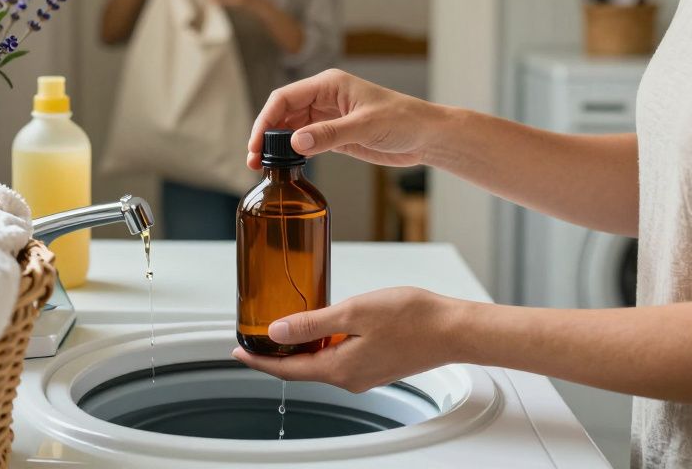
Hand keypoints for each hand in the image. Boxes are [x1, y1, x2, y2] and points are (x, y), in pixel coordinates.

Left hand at [230, 287, 465, 392]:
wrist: (454, 330)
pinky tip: (322, 327)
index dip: (258, 361)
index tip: (237, 351)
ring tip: (283, 328)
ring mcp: (365, 374)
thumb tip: (276, 332)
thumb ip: (312, 323)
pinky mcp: (377, 366)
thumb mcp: (354, 312)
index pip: (286, 370)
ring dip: (300, 348)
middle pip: (301, 369)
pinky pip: (339, 358)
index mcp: (339, 368)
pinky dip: (322, 345)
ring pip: (321, 363)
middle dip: (275, 355)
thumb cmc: (413, 319)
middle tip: (254, 337)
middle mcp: (350, 378)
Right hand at [247, 69, 438, 169]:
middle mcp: (324, 98)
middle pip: (283, 113)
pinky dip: (292, 153)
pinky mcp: (334, 135)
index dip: (266, 119)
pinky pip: (305, 141)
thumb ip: (330, 134)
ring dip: (276, 146)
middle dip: (266, 134)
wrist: (426, 136)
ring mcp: (328, 117)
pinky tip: (284, 166)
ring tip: (262, 166)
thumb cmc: (404, 120)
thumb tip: (296, 142)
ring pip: (291, 129)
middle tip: (254, 159)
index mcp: (329, 85)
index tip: (256, 143)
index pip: (285, 98)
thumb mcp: (365, 126)